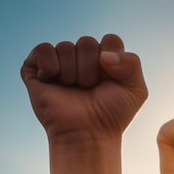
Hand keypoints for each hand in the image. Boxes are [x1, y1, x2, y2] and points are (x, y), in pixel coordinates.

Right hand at [20, 34, 146, 142]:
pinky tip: (53, 81)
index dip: (112, 60)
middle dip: (91, 69)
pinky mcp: (37, 70)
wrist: (88, 134)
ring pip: (65, 46)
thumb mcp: (136, 90)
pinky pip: (42, 50)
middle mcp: (82, 59)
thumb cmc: (112, 115)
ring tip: (73, 90)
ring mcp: (60, 63)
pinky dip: (50, 65)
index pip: (110, 39)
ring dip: (72, 73)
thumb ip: (132, 63)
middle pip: (87, 42)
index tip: (111, 81)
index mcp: (105, 58)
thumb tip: (102, 55)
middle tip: (89, 89)